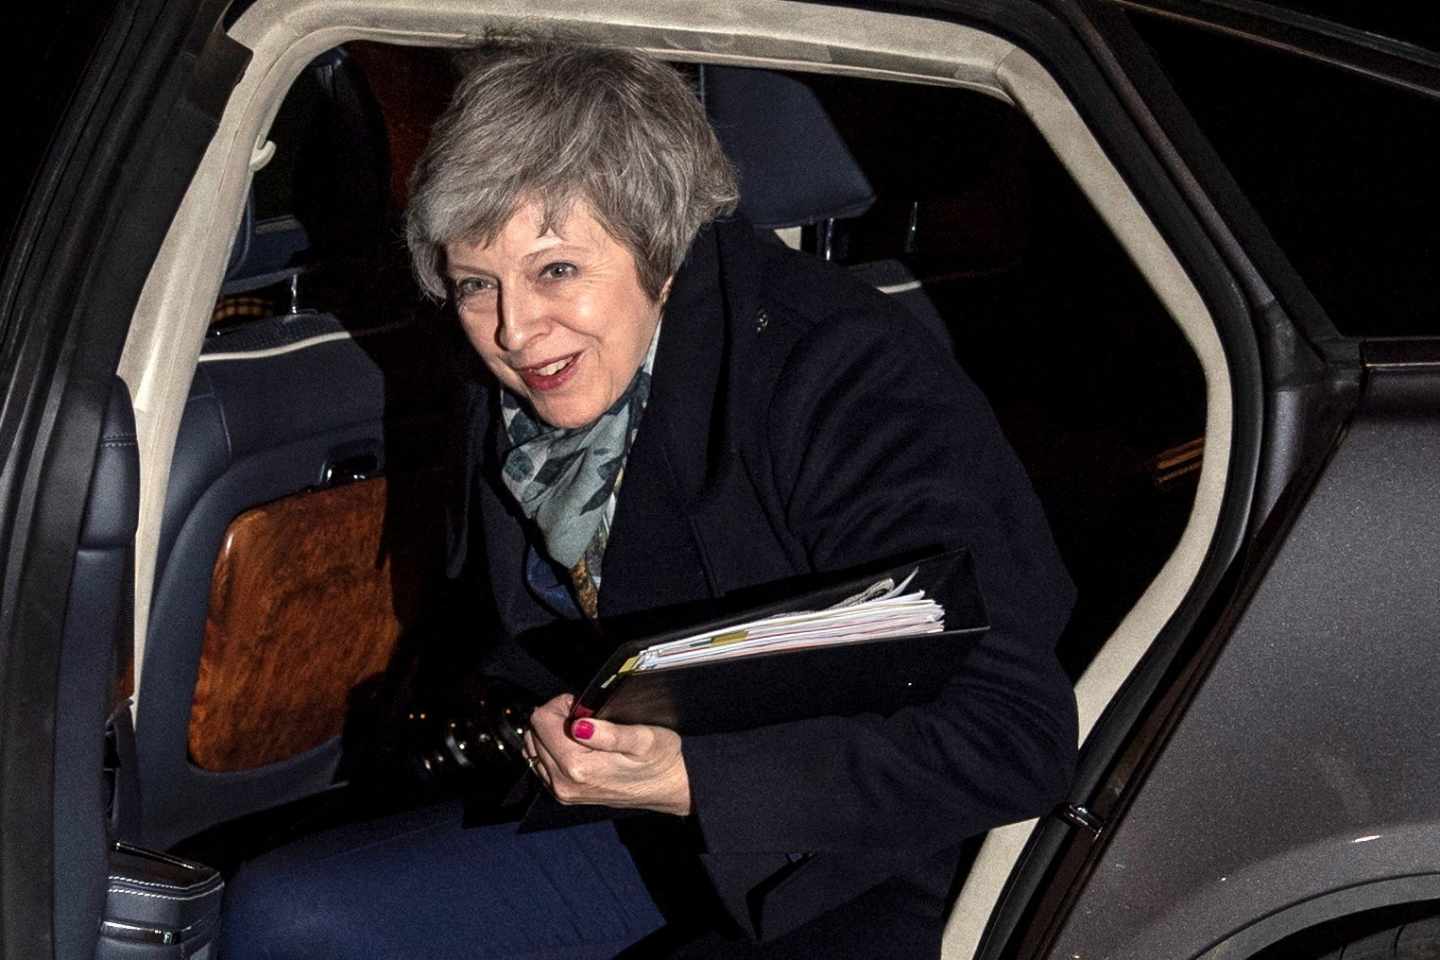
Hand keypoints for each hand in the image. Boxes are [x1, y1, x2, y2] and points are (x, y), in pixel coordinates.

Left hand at [524, 694, 691, 816]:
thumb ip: (608, 732)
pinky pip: (542, 765)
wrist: (668, 789)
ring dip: (552, 734)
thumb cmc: (660, 760)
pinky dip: (553, 749)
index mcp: (578, 767)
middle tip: (585, 717)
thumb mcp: (643, 738)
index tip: (581, 705)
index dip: (560, 704)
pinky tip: (576, 745)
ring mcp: (562, 792)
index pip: (542, 721)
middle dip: (555, 718)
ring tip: (582, 731)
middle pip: (534, 734)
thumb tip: (578, 725)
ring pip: (534, 749)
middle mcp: (564, 783)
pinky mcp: (564, 795)